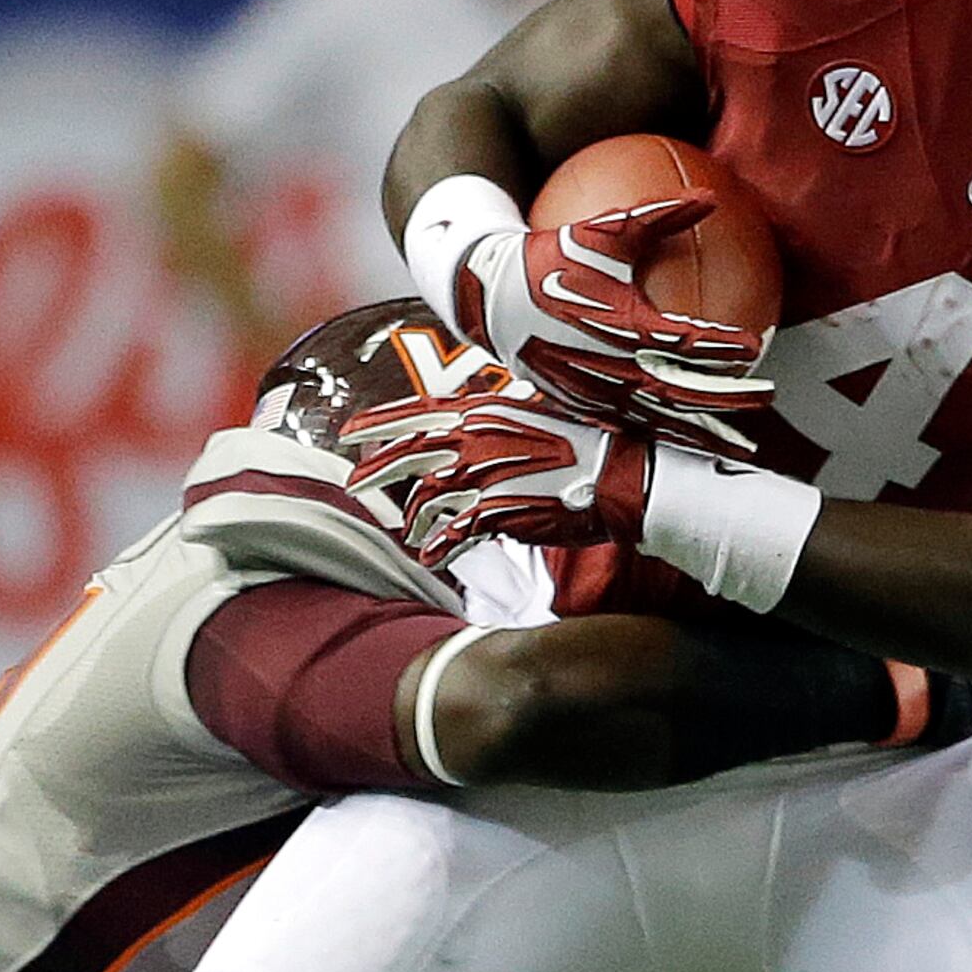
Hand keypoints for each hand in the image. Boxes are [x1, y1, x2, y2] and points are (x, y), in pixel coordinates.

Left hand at [333, 377, 651, 572]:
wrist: (621, 476)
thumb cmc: (588, 446)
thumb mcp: (536, 417)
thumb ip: (497, 422)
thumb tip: (474, 422)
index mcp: (486, 413)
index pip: (418, 413)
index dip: (379, 423)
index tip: (349, 432)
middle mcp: (477, 440)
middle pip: (407, 454)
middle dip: (374, 471)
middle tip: (352, 484)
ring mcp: (484, 477)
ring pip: (426, 500)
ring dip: (415, 520)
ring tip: (412, 533)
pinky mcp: (497, 514)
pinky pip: (452, 535)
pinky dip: (438, 549)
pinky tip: (432, 558)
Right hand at [452, 195, 775, 444]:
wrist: (491, 298)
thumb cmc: (552, 257)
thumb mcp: (605, 229)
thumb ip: (660, 214)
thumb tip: (711, 196)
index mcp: (620, 323)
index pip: (684, 341)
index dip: (722, 346)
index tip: (754, 346)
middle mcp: (609, 364)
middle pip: (680, 390)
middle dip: (725, 399)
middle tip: (765, 398)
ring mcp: (593, 390)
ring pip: (657, 418)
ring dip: (699, 428)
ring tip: (737, 441)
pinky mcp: (580, 404)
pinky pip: (630, 424)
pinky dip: (662, 432)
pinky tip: (687, 437)